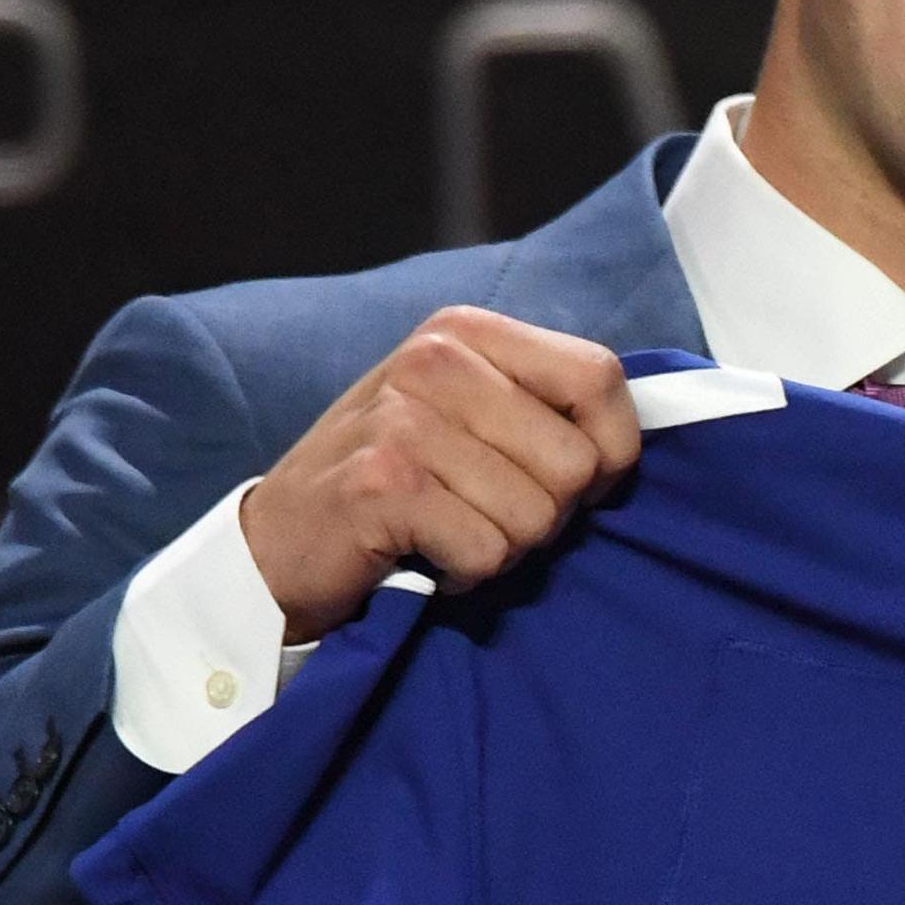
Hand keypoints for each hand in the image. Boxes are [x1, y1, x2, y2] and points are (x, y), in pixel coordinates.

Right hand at [238, 308, 644, 640]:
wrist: (276, 547)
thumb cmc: (394, 486)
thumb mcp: (469, 419)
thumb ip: (543, 410)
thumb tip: (628, 447)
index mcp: (466, 332)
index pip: (600, 376)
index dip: (612, 449)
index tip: (576, 484)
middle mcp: (435, 359)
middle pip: (577, 461)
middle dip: (548, 514)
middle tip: (483, 514)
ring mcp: (405, 418)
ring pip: (538, 516)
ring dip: (504, 548)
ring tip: (447, 532)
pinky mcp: (385, 484)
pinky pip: (488, 550)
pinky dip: (467, 573)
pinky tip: (424, 555)